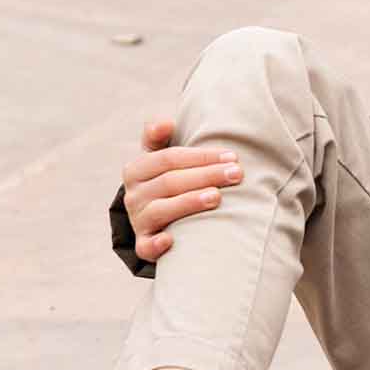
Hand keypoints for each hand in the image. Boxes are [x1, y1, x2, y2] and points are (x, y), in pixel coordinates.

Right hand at [123, 118, 239, 263]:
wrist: (152, 217)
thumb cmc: (166, 179)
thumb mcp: (158, 156)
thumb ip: (158, 136)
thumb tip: (165, 123)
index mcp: (136, 169)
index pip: (170, 158)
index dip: (202, 156)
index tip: (231, 156)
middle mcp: (133, 195)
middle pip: (170, 182)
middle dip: (206, 176)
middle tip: (236, 174)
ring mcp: (138, 220)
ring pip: (161, 210)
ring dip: (189, 203)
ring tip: (216, 197)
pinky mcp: (143, 245)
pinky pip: (146, 247)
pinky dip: (156, 245)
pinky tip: (171, 240)